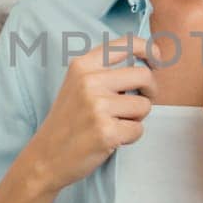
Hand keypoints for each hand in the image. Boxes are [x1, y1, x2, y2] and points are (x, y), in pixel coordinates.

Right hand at [26, 34, 163, 192]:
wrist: (45, 158)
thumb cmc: (68, 122)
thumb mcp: (76, 85)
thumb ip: (104, 70)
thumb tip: (146, 62)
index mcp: (82, 65)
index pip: (127, 44)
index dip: (149, 50)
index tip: (157, 61)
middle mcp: (89, 81)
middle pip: (144, 76)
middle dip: (150, 91)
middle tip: (139, 103)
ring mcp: (97, 107)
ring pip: (144, 106)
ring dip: (135, 119)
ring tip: (114, 124)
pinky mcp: (106, 132)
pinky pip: (138, 130)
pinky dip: (129, 137)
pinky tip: (110, 140)